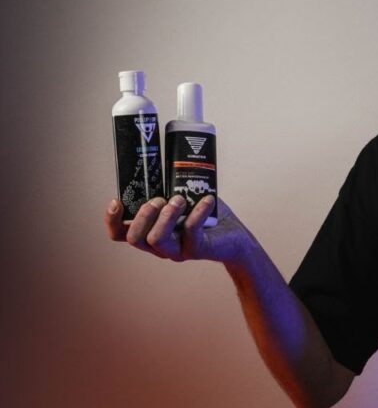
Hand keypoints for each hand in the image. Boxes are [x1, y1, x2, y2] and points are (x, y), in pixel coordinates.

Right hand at [106, 196, 252, 264]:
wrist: (235, 235)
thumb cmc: (205, 214)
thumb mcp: (183, 196)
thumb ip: (170, 185)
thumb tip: (165, 157)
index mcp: (150, 231)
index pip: (119, 234)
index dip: (112, 221)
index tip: (116, 200)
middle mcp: (159, 245)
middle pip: (135, 238)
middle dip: (143, 216)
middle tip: (159, 198)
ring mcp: (177, 250)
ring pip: (157, 240)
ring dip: (166, 217)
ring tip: (179, 199)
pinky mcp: (197, 250)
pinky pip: (191, 233)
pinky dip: (197, 213)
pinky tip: (207, 200)